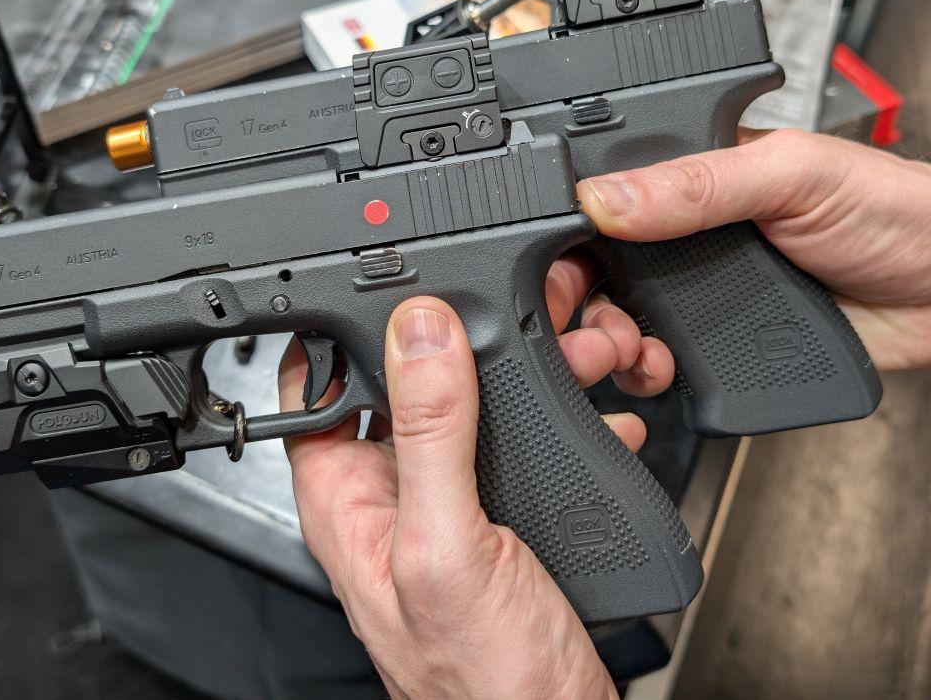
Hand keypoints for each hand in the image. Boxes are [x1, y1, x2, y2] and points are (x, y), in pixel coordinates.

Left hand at [279, 298, 618, 697]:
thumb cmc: (481, 683)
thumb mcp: (447, 545)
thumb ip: (430, 434)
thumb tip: (418, 329)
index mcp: (347, 496)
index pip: (322, 378)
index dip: (352, 319)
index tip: (403, 272)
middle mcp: (394, 492)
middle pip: (416, 376)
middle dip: (479, 333)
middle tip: (540, 309)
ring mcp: (454, 503)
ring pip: (485, 400)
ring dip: (544, 368)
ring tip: (593, 354)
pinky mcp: (509, 516)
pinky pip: (534, 440)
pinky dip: (576, 416)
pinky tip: (608, 417)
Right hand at [576, 128, 930, 370]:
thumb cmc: (897, 210)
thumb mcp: (794, 174)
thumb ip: (701, 181)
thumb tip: (609, 194)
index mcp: (696, 171)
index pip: (605, 191)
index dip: (568, 225)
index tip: (554, 257)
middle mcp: (691, 232)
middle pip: (597, 264)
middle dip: (575, 296)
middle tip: (589, 316)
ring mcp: (705, 292)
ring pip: (622, 320)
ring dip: (606, 341)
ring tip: (625, 349)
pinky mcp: (724, 345)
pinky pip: (665, 365)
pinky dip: (646, 375)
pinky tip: (658, 371)